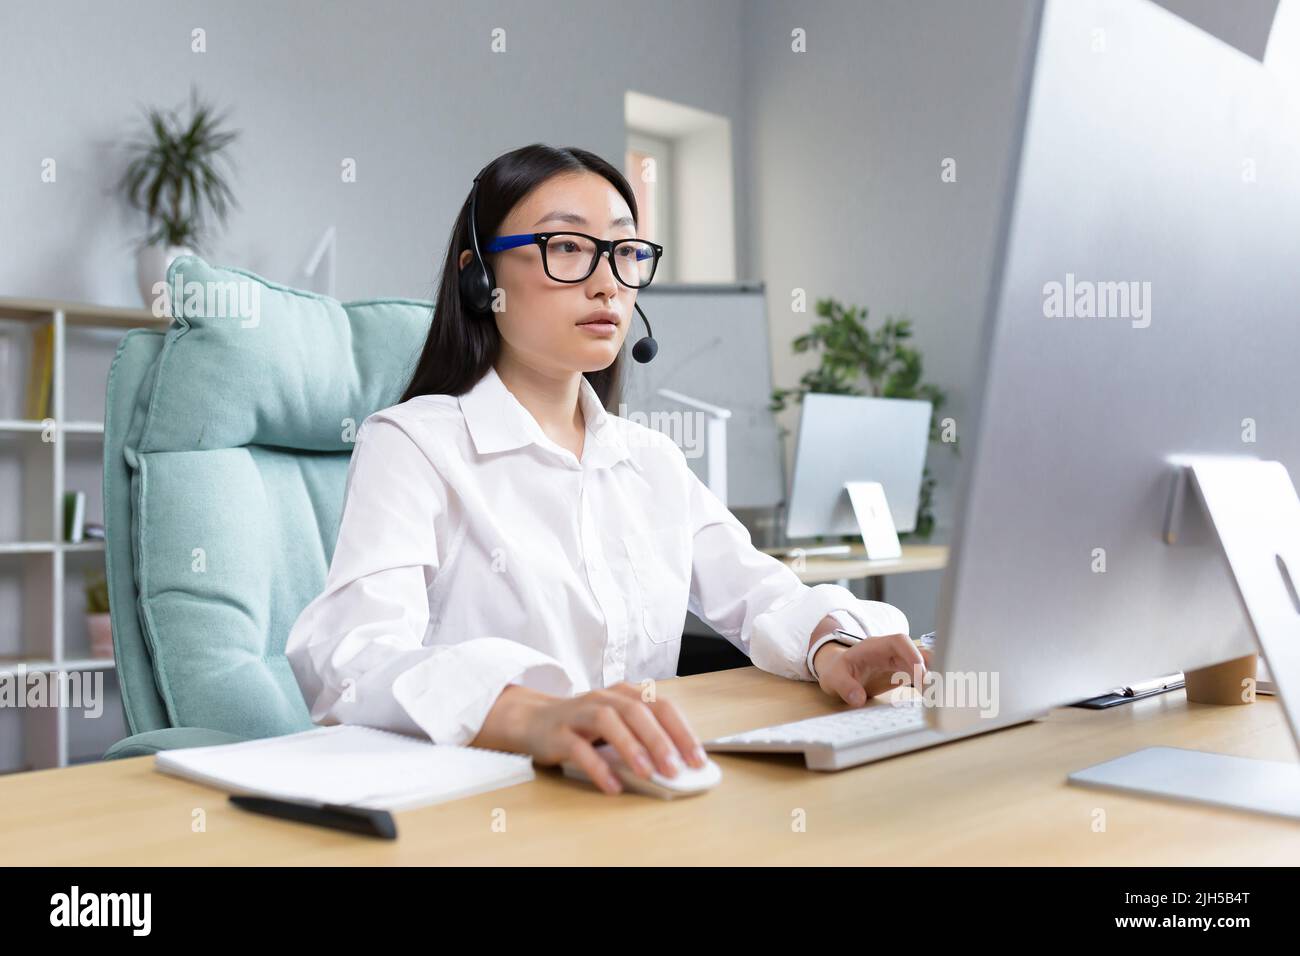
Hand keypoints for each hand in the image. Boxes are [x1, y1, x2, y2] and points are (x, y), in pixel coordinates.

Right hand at [473, 682, 705, 794]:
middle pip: (637, 711)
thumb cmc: (586, 726)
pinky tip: (612, 786)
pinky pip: (579, 748)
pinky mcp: (558, 733)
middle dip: (659, 740)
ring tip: (647, 773)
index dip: (682, 731)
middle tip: (675, 769)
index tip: (697, 759)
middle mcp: (604, 698)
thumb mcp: (619, 723)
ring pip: (608, 722)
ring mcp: (580, 713)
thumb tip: (680, 764)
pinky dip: (598, 767)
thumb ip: (645, 737)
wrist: (535, 720)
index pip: (661, 706)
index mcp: (625, 694)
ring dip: (631, 747)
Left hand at [813, 633, 932, 706]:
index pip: (900, 642)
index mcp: (876, 646)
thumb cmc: (836, 671)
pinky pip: (922, 677)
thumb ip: (844, 686)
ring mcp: (900, 662)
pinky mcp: (904, 674)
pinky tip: (933, 700)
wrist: (839, 673)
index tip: (919, 674)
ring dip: (933, 677)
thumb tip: (857, 699)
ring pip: (925, 664)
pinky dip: (929, 686)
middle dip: (930, 668)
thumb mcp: (833, 678)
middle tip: (934, 690)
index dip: (912, 654)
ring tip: (937, 697)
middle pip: (918, 652)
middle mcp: (892, 652)